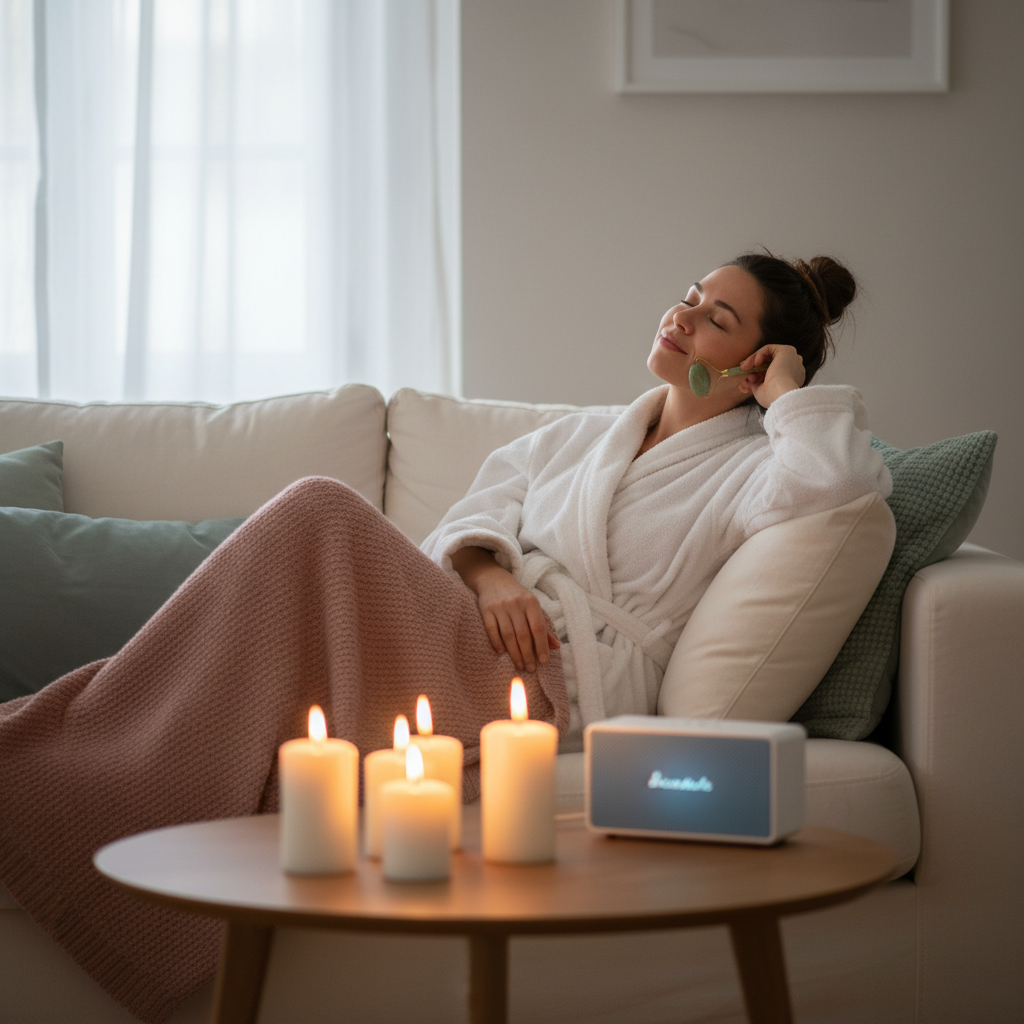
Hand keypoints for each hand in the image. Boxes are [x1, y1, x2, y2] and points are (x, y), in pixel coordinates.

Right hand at [450, 547, 559, 672]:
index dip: (542, 646)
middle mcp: (516, 604)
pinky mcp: (486, 609)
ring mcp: (500, 606)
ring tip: (519, 665)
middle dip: (528, 654)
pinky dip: (497, 643)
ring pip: (508, 635)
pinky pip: (491, 629)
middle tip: (530, 669)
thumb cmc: (517, 597)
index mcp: (531, 602)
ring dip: (514, 653)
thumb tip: (557, 647)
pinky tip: (501, 653)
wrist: (493, 579)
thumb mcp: (533, 607)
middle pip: (523, 634)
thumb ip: (543, 627)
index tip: (543, 661)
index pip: (538, 628)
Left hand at [738, 343, 805, 407]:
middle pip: (770, 363)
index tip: (745, 379)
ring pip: (768, 355)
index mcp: (791, 380)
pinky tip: (755, 364)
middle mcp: (794, 368)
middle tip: (742, 370)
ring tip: (744, 369)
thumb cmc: (772, 397)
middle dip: (753, 366)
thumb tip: (749, 378)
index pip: (772, 373)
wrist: (782, 395)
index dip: (757, 374)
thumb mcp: (762, 391)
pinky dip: (758, 354)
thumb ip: (756, 383)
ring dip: (753, 360)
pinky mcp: (788, 350)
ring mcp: (792, 359)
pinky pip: (769, 348)